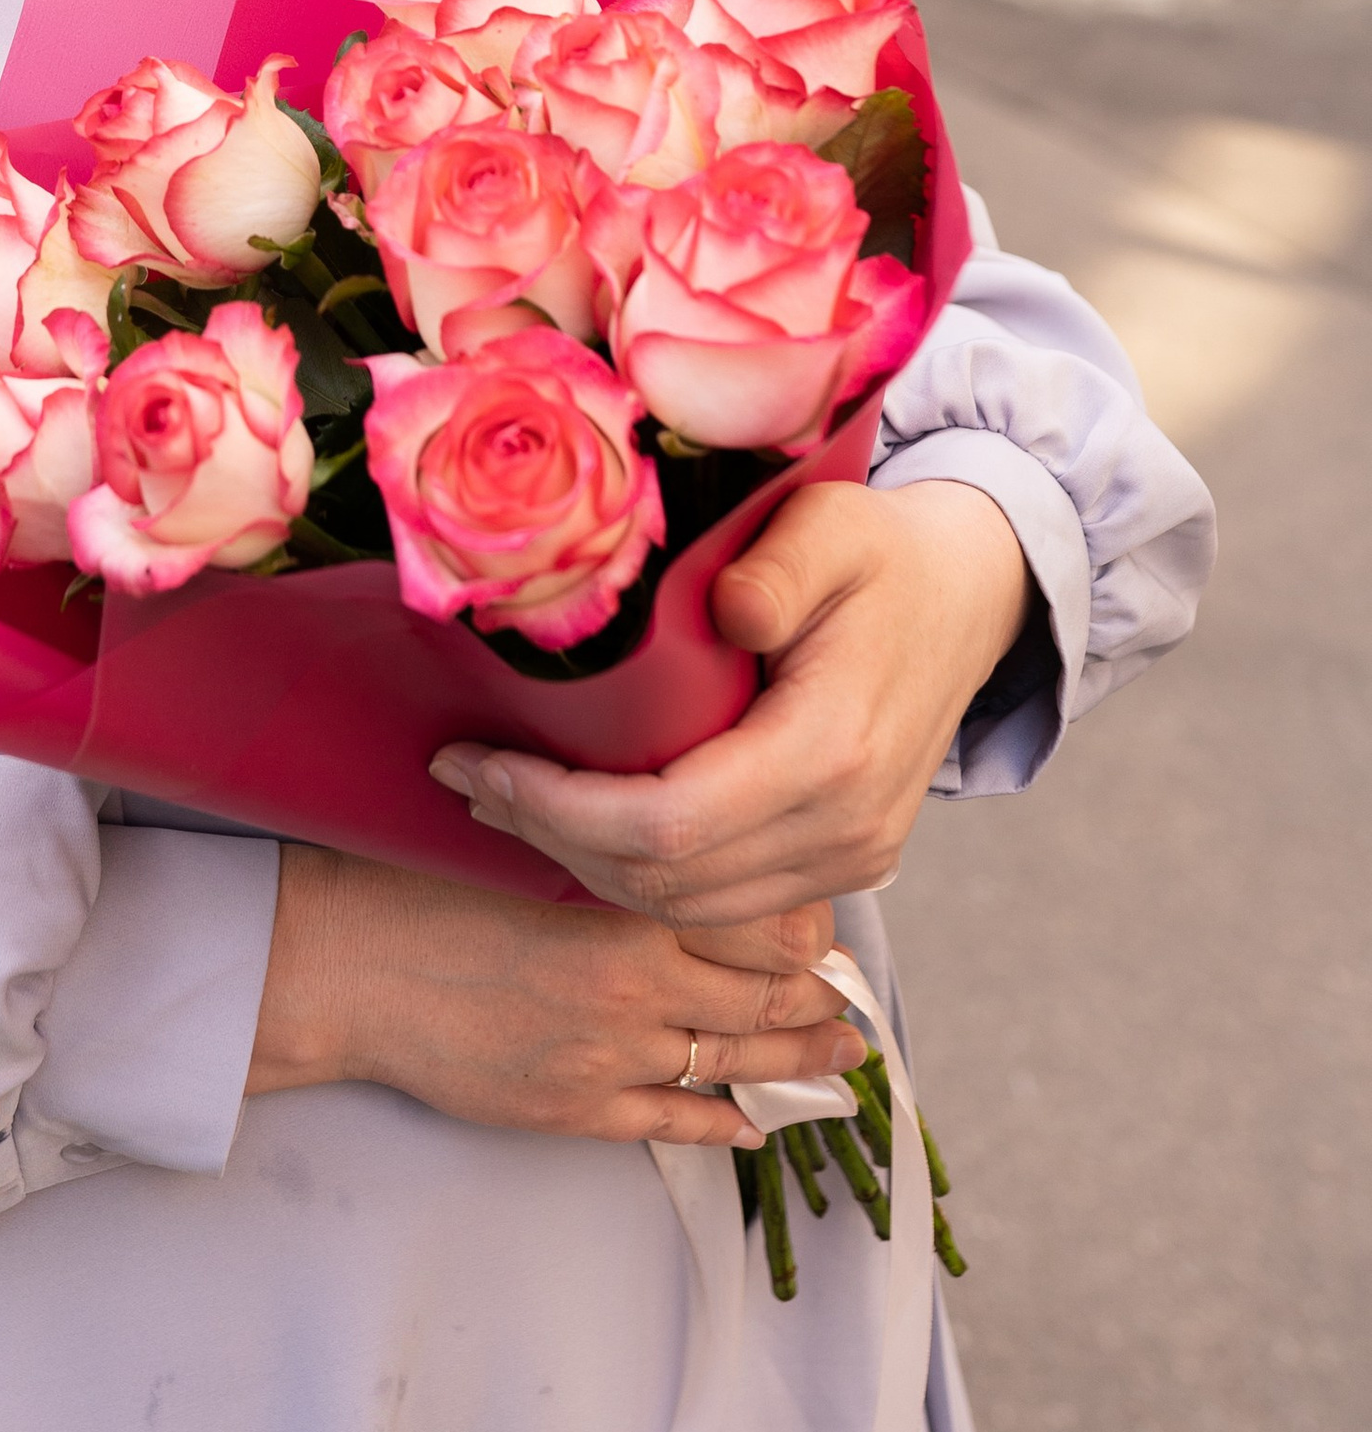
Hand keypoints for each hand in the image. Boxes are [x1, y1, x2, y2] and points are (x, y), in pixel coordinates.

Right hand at [243, 848, 853, 1144]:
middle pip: (760, 1003)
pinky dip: (723, 1123)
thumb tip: (668, 845)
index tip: (826, 926)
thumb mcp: (528, 845)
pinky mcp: (575, 1109)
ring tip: (840, 1059)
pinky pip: (672, 1121)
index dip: (804, 932)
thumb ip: (608, 854)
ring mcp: (609, 1057)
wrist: (347, 969)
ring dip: (794, 1063)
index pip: (755, 929)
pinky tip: (753, 1123)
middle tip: (856, 1003)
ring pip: (731, 1065)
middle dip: (817, 1004)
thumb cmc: (422, 888)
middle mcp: (634, 988)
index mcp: (626, 910)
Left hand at [431, 479, 1031, 926]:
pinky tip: (577, 822)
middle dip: (548, 837)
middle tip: (462, 777)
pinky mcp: (845, 862)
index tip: (476, 759)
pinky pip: (723, 901)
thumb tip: (727, 611)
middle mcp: (847, 825)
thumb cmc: (882, 550)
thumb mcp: (832, 525)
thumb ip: (779, 568)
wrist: (970, 596)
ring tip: (499, 799)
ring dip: (582, 864)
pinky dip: (639, 873)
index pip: (668, 823)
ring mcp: (852, 856)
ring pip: (687, 906)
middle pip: (664, 879)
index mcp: (834, 749)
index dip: (559, 809)